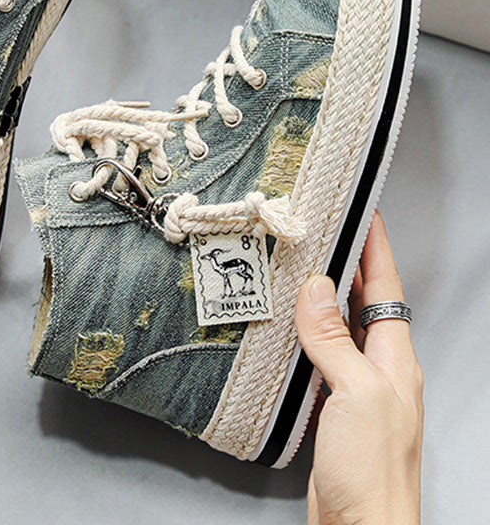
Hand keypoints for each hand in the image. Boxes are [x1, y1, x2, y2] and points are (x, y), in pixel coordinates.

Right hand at [295, 212, 423, 524]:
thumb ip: (335, 339)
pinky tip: (292, 326)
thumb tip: (316, 288)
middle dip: (351, 264)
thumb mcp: (356, 393)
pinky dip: (308, 331)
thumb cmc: (373, 471)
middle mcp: (380, 369)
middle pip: (366, 303)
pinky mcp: (333, 405)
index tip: (367, 215)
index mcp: (395, 359)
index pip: (387, 289)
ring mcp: (357, 387)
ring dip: (326, 296)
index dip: (378, 249)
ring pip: (342, 326)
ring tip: (304, 268)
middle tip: (326, 233)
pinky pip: (322, 354)